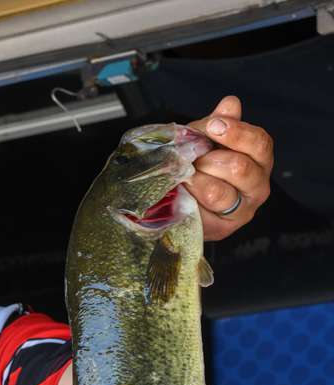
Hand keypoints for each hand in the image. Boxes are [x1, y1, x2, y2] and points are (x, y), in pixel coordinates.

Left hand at [185, 96, 272, 240]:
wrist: (176, 198)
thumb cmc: (195, 164)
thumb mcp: (202, 140)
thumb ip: (216, 123)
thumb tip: (231, 104)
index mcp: (259, 159)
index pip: (260, 143)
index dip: (236, 132)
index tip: (213, 126)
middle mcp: (258, 185)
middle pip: (241, 167)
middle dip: (208, 160)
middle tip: (192, 160)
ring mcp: (243, 210)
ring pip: (219, 192)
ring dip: (195, 180)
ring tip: (185, 176)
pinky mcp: (224, 228)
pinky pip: (202, 211)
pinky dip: (189, 197)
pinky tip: (183, 191)